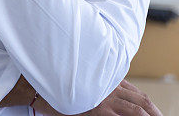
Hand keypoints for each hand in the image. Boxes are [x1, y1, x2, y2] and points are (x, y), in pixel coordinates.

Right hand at [34, 80, 161, 115]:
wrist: (35, 86)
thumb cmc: (52, 82)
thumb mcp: (75, 81)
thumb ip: (91, 84)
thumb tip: (96, 92)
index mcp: (103, 78)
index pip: (133, 91)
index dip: (144, 101)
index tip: (150, 110)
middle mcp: (107, 86)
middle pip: (140, 99)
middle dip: (154, 111)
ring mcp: (104, 99)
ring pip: (137, 110)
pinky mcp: (98, 111)